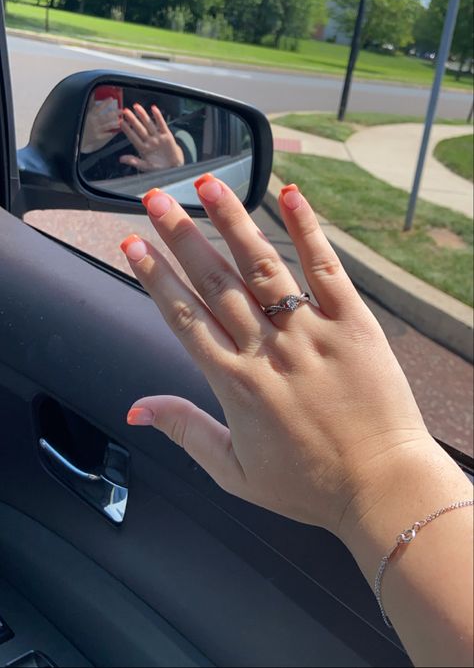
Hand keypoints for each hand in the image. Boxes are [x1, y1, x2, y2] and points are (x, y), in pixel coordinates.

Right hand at [81, 96, 120, 152]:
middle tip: (122, 110)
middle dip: (115, 113)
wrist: (76, 139)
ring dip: (115, 123)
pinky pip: (107, 134)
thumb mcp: (83, 115)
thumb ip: (90, 106)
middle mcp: (93, 122)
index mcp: (89, 115)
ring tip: (121, 120)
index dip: (105, 103)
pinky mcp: (97, 137)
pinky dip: (112, 132)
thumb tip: (93, 95)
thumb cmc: (79, 126)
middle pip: (106, 116)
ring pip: (108, 125)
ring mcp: (96, 130)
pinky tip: (117, 130)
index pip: (98, 107)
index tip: (111, 99)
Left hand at [119, 103, 184, 170]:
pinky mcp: (167, 136)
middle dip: (133, 119)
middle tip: (125, 111)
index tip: (120, 122)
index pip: (133, 137)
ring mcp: (158, 138)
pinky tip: (154, 109)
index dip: (127, 130)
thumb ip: (135, 162)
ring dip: (143, 115)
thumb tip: (121, 159)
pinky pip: (162, 125)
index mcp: (143, 149)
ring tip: (136, 107)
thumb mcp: (146, 167)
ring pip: (149, 124)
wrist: (174, 168)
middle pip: (139, 128)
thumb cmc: (159, 168)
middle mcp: (149, 141)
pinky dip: (158, 117)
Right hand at [120, 177, 431, 538]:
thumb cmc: (309, 485)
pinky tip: (288, 195)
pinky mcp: (352, 323)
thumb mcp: (233, 472)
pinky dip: (306, 229)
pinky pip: (325, 268)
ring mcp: (310, 332)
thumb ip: (184, 431)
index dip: (154, 276)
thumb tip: (136, 408)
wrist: (382, 487)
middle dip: (180, 236)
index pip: (183, 316)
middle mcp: (266, 350)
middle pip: (214, 281)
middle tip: (155, 199)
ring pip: (262, 265)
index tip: (134, 243)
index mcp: (234, 383)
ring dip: (231, 221)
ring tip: (206, 185)